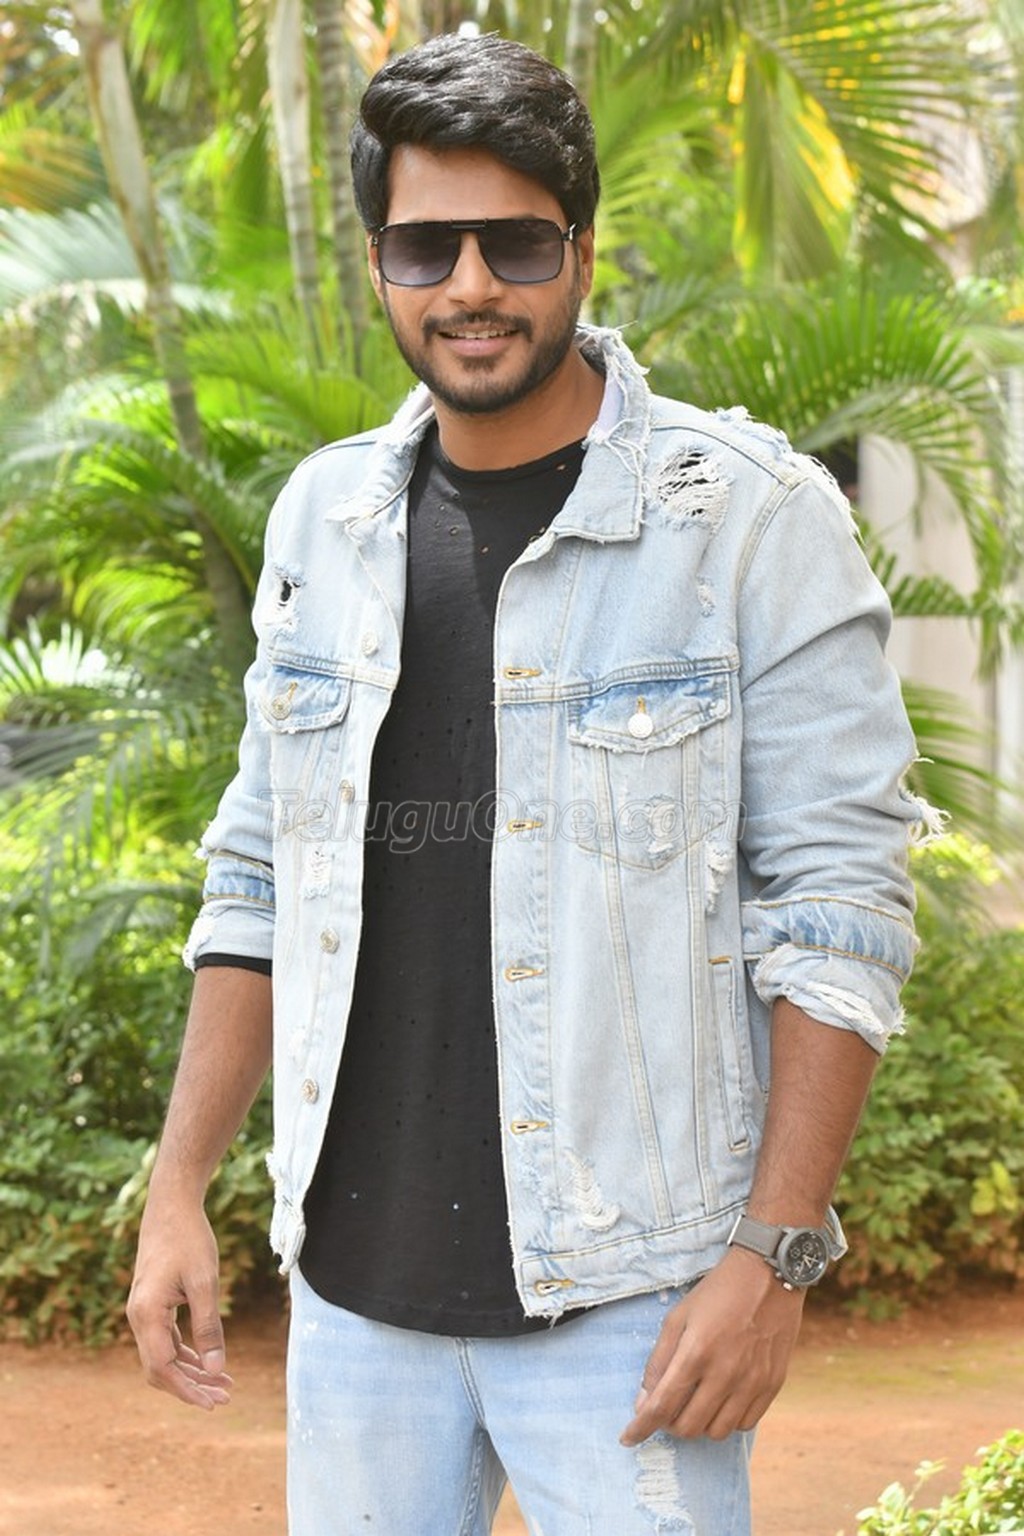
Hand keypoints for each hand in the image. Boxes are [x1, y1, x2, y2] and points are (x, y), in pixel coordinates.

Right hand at [126, 1200, 232, 1410]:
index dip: (187, 1390)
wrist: (171, 1205)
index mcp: (147, 1315)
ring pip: (163, 1356)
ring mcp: (143, 1311)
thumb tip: (216, 1369)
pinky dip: (186, 1353)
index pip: (162, 1368)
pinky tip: (208, 1360)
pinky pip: (165, 1339)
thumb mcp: (204, 1283)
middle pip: (160, 1368)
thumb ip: (209, 1326)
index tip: (213, 1403)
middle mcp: (138, 1317)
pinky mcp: (152, 1304)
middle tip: (225, 1397)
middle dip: (191, 1386)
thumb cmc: (189, 1239)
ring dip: (191, 1372)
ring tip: (224, 1384)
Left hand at [620, 1247, 804, 1444]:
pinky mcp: (773, 1384)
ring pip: (717, 1432)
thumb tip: (643, 1401)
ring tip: (695, 1403)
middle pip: (689, 1427)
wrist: (768, 1275)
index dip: (640, 1428)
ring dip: (699, 1424)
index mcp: (696, 1352)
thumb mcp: (678, 1317)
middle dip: (670, 1425)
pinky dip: (727, 1419)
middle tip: (668, 1408)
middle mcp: (725, 1373)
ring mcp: (752, 1381)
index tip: (627, 1438)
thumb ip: (659, 1360)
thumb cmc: (717, 1293)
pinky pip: (745, 1423)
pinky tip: (721, 1399)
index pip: (662, 1406)